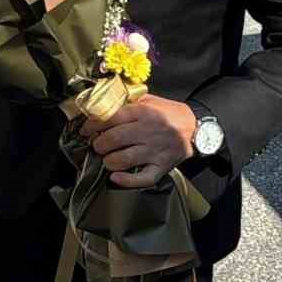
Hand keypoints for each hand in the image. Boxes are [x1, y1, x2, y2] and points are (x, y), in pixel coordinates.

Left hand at [80, 95, 195, 187]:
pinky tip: (116, 178)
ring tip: (107, 159)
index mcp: (144, 112)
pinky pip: (143, 178)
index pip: (111, 118)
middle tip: (97, 145)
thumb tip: (103, 103)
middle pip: (114, 139)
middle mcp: (148, 131)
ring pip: (124, 159)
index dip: (93, 125)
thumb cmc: (168, 113)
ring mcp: (155, 151)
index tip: (86, 130)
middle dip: (99, 144)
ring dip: (109, 161)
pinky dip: (127, 181)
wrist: (196, 128)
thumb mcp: (150, 100)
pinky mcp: (162, 167)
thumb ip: (128, 101)